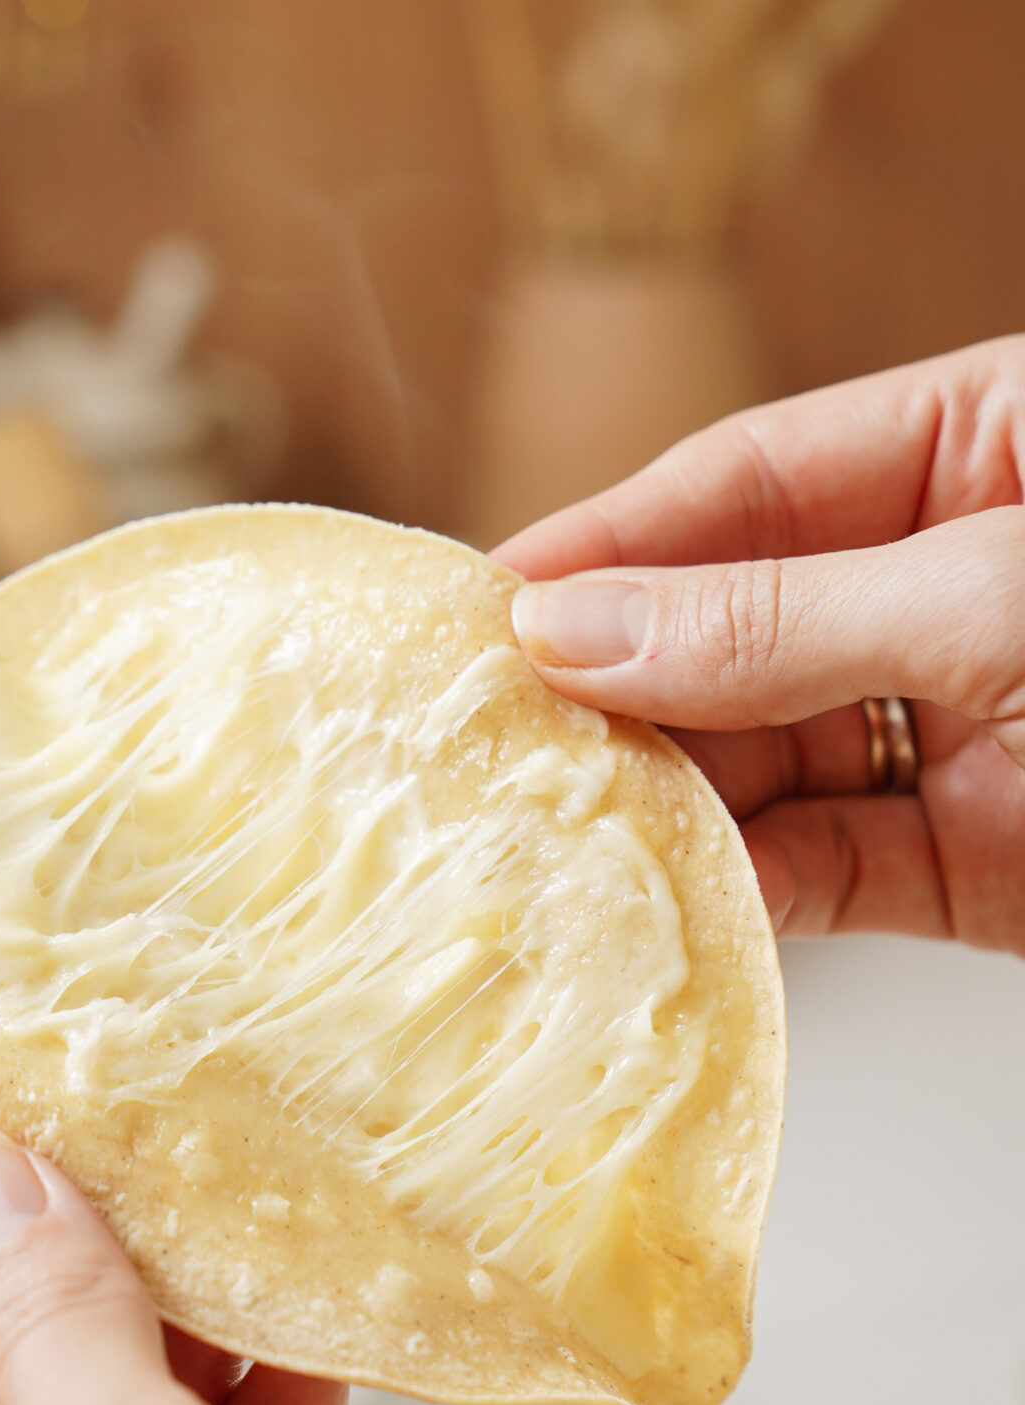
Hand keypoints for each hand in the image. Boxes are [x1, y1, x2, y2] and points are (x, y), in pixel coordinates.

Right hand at [497, 336, 1024, 955]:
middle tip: (498, 733)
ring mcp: (962, 726)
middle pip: (735, 628)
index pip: (751, 480)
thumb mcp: (999, 598)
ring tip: (558, 824)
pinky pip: (827, 867)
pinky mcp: (976, 858)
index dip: (613, 542)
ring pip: (766, 760)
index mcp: (986, 451)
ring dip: (667, 799)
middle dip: (621, 686)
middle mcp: (951, 588)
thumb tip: (580, 628)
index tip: (490, 602)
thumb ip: (785, 619)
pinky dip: (745, 888)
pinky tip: (668, 893)